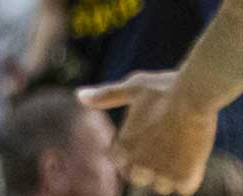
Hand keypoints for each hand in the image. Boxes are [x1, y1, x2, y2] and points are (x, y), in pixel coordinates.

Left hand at [78, 71, 215, 194]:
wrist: (194, 95)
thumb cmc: (163, 88)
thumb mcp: (132, 88)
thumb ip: (107, 96)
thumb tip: (79, 96)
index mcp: (125, 142)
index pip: (118, 161)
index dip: (128, 155)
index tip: (141, 145)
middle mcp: (140, 160)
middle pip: (138, 177)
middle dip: (147, 168)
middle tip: (161, 151)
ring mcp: (163, 169)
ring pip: (162, 186)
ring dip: (169, 176)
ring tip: (177, 156)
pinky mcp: (186, 174)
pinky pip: (184, 188)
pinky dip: (188, 179)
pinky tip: (191, 162)